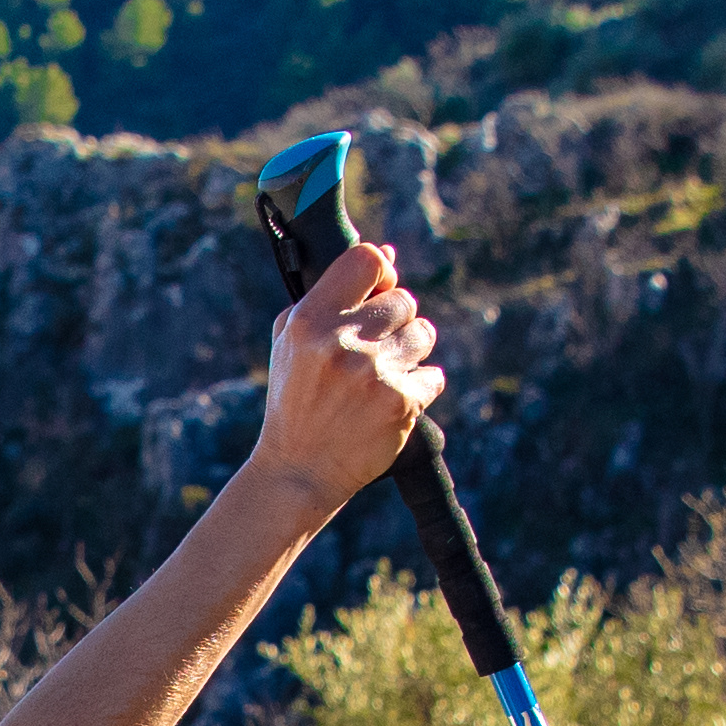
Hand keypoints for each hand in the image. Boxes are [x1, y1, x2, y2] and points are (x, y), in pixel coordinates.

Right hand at [245, 239, 444, 496]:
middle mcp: (343, 342)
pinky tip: (391, 403)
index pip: (366, 260)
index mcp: (310, 321)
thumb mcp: (291, 342)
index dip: (383, 270)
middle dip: (395, 322)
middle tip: (373, 351)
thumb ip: (331, 294)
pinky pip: (433, 376)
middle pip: (404, 300)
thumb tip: (387, 254)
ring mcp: (374, 373)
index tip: (381, 287)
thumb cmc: (296, 399)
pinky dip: (419, 389)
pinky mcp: (402, 403)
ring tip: (381, 378)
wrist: (299, 470)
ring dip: (410, 353)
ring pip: (424, 334)